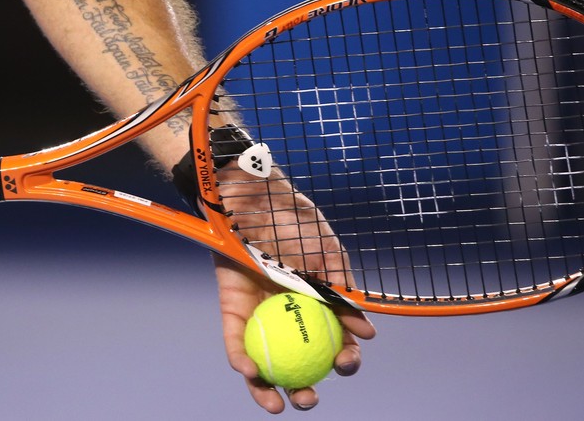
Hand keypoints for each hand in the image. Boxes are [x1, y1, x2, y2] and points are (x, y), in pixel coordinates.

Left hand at [215, 169, 376, 412]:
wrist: (253, 199)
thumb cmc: (293, 220)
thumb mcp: (326, 252)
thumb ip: (342, 291)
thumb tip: (367, 332)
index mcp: (319, 306)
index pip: (334, 343)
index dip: (343, 360)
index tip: (346, 364)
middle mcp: (289, 316)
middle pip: (299, 363)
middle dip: (306, 389)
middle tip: (310, 397)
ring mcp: (260, 316)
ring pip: (265, 363)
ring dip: (269, 391)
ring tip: (279, 406)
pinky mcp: (232, 311)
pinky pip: (235, 343)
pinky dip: (241, 360)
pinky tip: (250, 371)